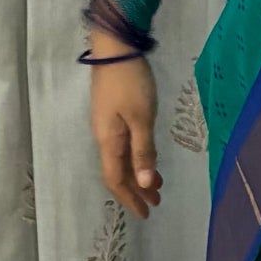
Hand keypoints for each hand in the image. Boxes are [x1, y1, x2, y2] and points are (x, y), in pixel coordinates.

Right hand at [89, 35, 162, 218]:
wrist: (115, 48)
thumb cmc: (130, 83)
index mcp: (108, 140)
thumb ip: (143, 151)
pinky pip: (124, 146)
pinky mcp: (113, 114)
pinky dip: (137, 158)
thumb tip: (143, 183)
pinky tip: (148, 158)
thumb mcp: (141, 119)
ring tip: (157, 185)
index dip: (130, 198)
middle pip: (117, 172)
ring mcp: (107, 125)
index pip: (115, 179)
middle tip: (156, 202)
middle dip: (136, 190)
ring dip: (138, 174)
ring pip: (121, 159)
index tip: (146, 213)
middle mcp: (104, 137)